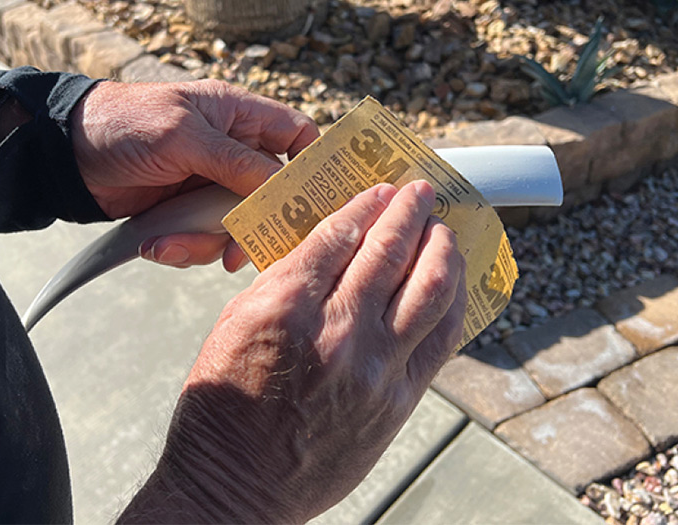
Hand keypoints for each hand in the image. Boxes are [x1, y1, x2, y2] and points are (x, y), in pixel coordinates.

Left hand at [71, 79, 317, 269]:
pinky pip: (206, 239)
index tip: (318, 201)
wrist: (67, 154)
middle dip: (260, 224)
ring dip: (213, 242)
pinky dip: (186, 247)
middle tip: (248, 249)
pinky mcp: (188, 211)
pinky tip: (161, 244)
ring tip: (176, 242)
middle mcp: (233, 151)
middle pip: (274, 194)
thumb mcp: (183, 136)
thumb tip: (283, 189)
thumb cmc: (124, 122)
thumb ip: (236, 161)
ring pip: (239, 224)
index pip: (299, 137)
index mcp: (240, 116)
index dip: (314, 166)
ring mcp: (210, 184)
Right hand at [119, 181, 466, 523]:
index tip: (380, 190)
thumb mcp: (233, 324)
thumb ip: (284, 279)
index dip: (366, 206)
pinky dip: (453, 301)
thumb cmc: (224, 407)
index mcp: (286, 308)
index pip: (339, 236)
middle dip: (411, 212)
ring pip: (429, 290)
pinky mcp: (397, 402)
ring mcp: (374, 370)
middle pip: (389, 253)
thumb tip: (330, 243)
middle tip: (421, 192)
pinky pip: (440, 339)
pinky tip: (452, 282)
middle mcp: (336, 334)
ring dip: (442, 249)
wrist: (237, 486)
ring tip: (444, 231)